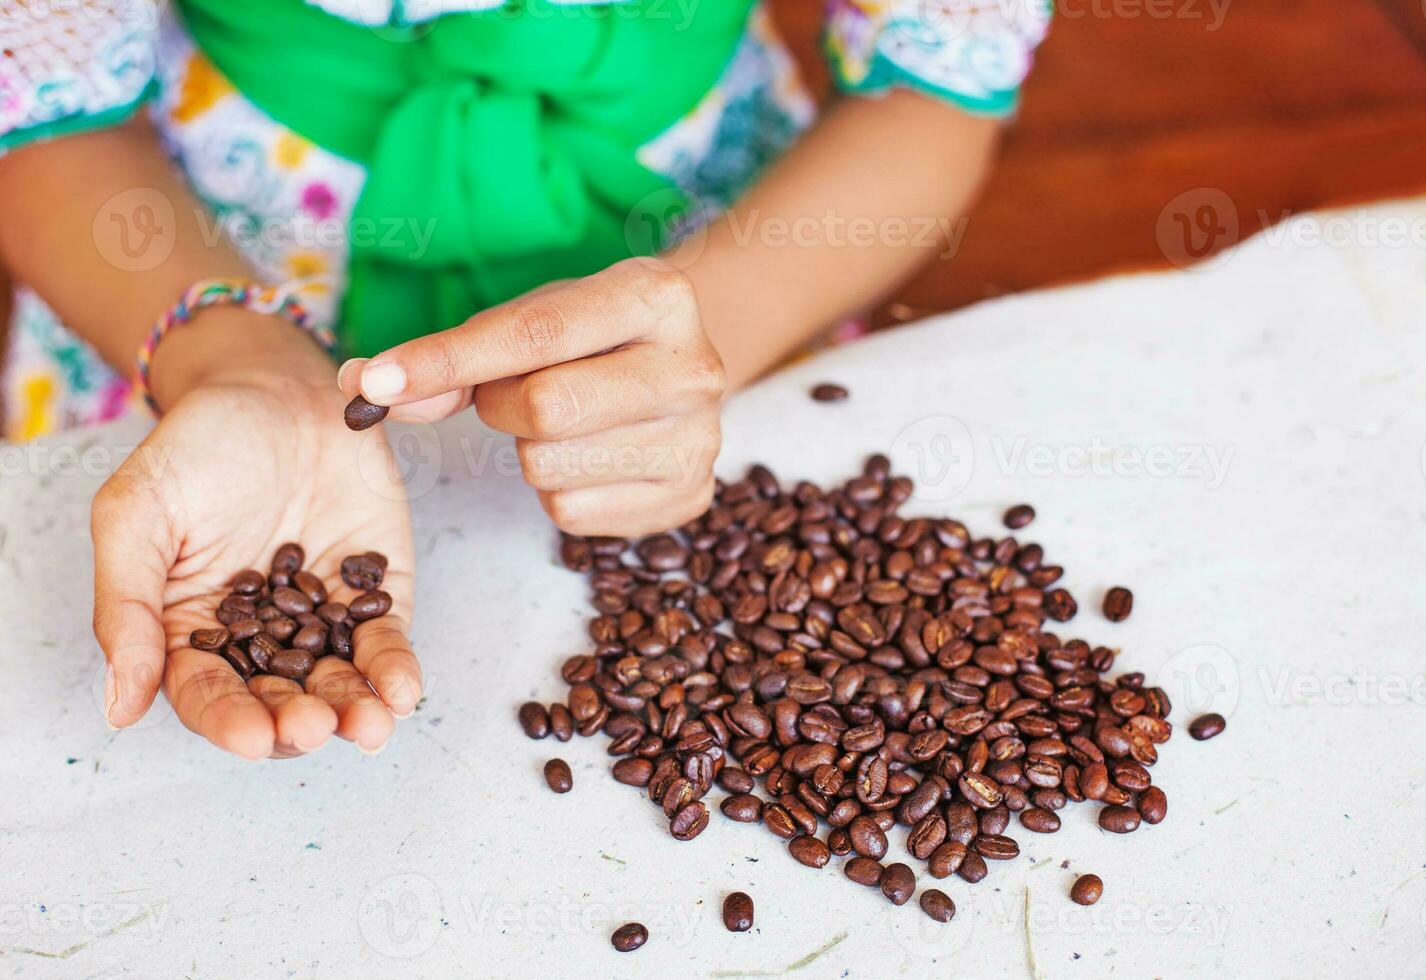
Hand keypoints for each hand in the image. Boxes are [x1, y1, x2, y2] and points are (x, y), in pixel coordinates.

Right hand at [94, 366, 419, 758]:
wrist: (273, 389)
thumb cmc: (196, 448)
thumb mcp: (137, 515)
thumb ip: (128, 608)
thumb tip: (119, 708)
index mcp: (191, 630)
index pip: (206, 692)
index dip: (227, 720)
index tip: (250, 737)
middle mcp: (259, 637)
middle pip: (277, 700)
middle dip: (296, 722)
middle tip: (312, 725)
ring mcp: (321, 618)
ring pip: (337, 682)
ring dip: (354, 711)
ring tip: (370, 724)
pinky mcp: (376, 591)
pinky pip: (385, 641)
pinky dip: (395, 669)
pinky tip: (403, 691)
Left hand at [338, 258, 724, 535]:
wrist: (682, 365)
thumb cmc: (593, 336)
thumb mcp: (535, 318)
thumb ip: (456, 356)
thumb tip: (363, 389)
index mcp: (657, 296)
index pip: (533, 336)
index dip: (445, 362)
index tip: (376, 382)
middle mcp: (692, 368)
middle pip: (544, 409)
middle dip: (500, 407)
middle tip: (513, 394)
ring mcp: (698, 440)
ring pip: (550, 468)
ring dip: (527, 451)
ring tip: (564, 424)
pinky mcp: (689, 498)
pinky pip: (571, 514)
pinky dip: (556, 491)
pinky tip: (587, 459)